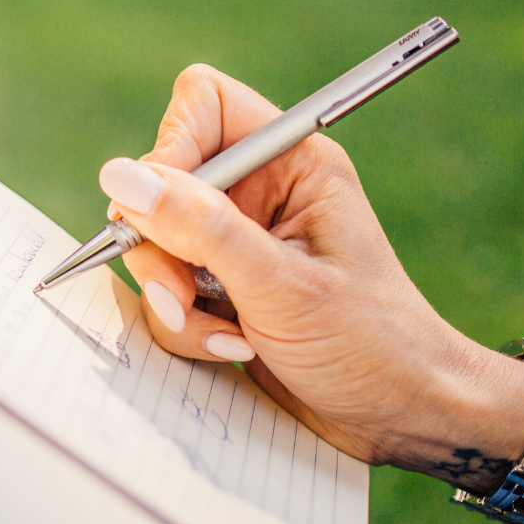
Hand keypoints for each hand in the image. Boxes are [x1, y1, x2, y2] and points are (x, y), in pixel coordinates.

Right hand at [99, 64, 523, 487]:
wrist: (402, 418)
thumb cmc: (371, 344)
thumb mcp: (280, 285)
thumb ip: (199, 228)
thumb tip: (121, 178)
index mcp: (292, 164)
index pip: (203, 106)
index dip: (171, 149)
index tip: (161, 209)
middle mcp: (261, 195)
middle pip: (162, 185)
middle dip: (163, 249)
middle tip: (187, 295)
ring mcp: (237, 246)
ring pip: (155, 247)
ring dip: (175, 301)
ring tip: (227, 336)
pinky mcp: (223, 292)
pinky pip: (167, 295)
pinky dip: (187, 329)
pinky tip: (234, 350)